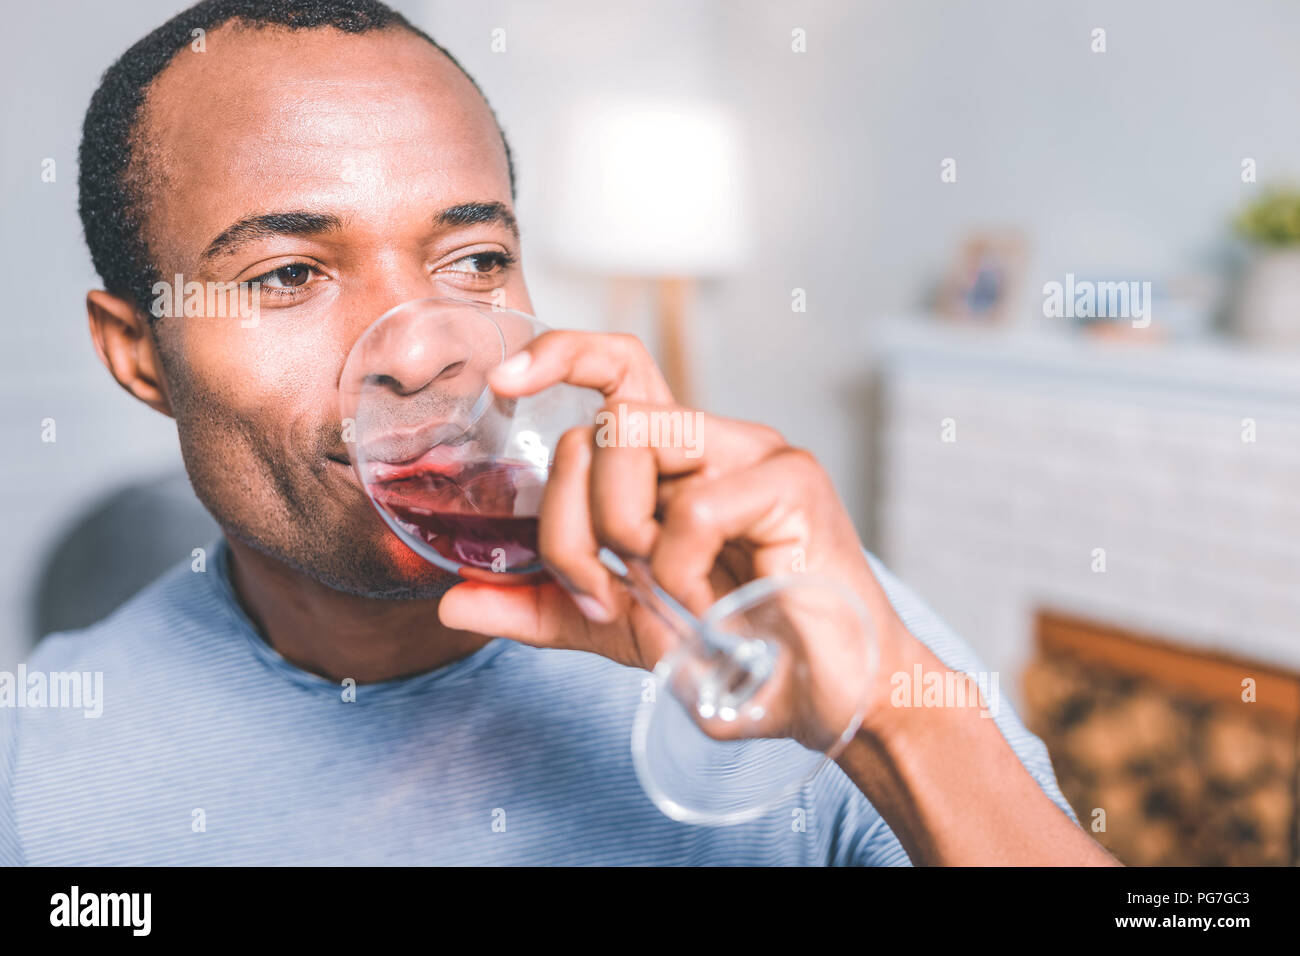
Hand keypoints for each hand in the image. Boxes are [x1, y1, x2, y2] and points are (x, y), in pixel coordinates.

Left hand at [437, 332, 906, 748]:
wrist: (823, 698)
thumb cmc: (736, 646)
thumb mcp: (620, 626)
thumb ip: (543, 605)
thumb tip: (453, 601)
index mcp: (677, 460)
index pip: (616, 369)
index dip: (558, 355)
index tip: (504, 384)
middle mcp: (713, 440)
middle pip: (601, 417)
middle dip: (568, 519)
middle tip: (598, 590)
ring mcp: (756, 453)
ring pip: (636, 437)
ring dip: (620, 531)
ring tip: (658, 590)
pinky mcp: (792, 483)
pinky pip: (692, 507)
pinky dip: (678, 570)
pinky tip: (707, 605)